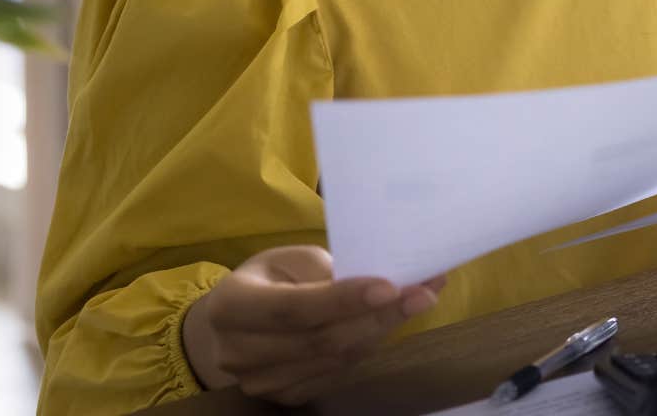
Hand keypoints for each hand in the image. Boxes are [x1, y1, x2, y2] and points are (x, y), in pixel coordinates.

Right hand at [180, 244, 446, 404]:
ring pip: (336, 360)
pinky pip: (337, 373)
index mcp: (230, 306)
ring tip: (419, 299)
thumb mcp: (286, 259)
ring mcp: (261, 382)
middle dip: (378, 316)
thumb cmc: (268, 280)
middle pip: (320, 341)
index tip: (390, 287)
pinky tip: (390, 321)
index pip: (292, 309)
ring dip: (382, 330)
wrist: (235, 326)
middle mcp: (239, 352)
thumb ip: (322, 271)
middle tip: (425, 292)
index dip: (342, 300)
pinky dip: (369, 345)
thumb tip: (381, 278)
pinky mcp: (284, 397)